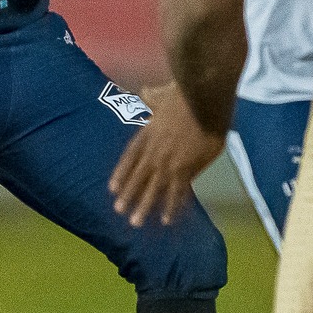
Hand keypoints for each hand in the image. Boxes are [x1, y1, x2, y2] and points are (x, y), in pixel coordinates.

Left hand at [109, 82, 225, 227]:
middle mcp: (153, 151)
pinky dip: (172, 207)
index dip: (121, 174)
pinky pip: (177, 193)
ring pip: (153, 189)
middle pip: (138, 177)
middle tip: (119, 211)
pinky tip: (166, 220)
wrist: (200, 100)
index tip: (112, 188)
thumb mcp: (162, 94)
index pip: (129, 158)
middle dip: (128, 195)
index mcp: (146, 134)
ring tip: (135, 222)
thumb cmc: (184, 95)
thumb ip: (152, 96)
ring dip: (144, 207)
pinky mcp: (185, 169)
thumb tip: (144, 90)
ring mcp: (168, 162)